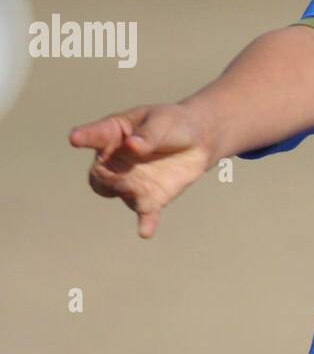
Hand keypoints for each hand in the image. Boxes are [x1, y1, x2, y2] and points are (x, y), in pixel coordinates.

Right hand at [69, 103, 211, 238]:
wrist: (198, 141)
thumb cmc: (172, 123)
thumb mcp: (161, 122)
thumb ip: (147, 135)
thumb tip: (132, 146)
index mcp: (113, 134)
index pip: (95, 135)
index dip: (84, 137)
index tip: (75, 138)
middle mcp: (115, 161)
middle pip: (99, 176)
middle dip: (105, 179)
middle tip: (118, 178)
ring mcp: (131, 181)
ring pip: (119, 193)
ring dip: (125, 194)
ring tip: (134, 191)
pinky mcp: (151, 197)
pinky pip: (145, 213)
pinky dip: (145, 222)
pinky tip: (145, 232)